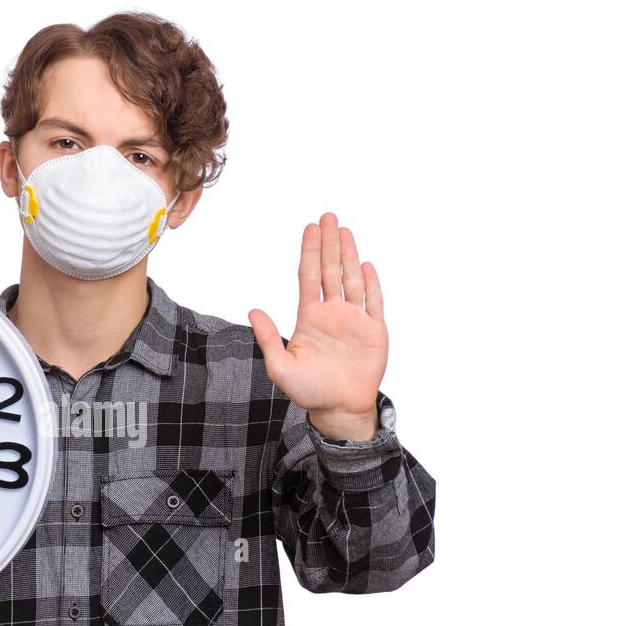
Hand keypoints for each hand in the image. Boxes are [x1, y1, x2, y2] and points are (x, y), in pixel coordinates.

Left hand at [249, 212, 388, 440]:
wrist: (339, 409)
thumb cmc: (308, 391)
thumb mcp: (280, 367)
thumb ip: (269, 339)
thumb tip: (253, 311)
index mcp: (310, 317)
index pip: (309, 276)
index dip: (309, 252)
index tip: (310, 228)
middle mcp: (332, 313)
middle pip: (330, 270)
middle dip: (329, 243)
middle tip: (327, 216)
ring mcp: (354, 320)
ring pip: (352, 279)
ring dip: (349, 255)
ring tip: (344, 230)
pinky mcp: (374, 331)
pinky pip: (373, 302)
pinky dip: (371, 284)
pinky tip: (366, 265)